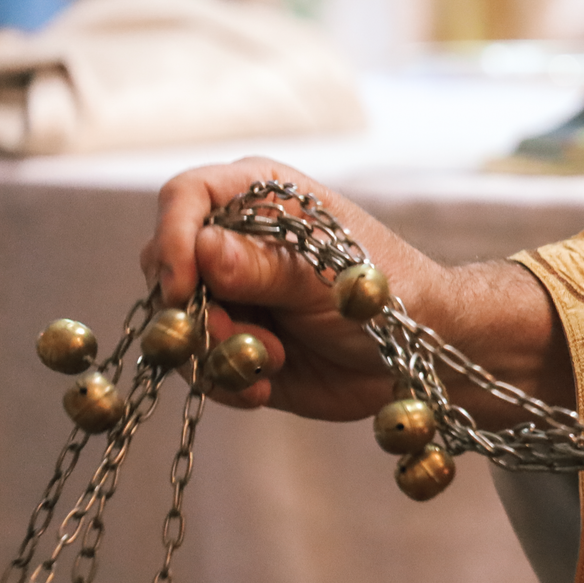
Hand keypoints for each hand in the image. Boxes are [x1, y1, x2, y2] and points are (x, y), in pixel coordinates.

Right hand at [140, 157, 571, 421]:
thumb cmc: (389, 295)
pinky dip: (226, 380)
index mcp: (259, 197)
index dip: (172, 238)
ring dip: (214, 351)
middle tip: (234, 336)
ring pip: (174, 322)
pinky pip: (198, 365)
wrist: (419, 356)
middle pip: (164, 265)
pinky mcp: (232, 344)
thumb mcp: (328, 278)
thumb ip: (265, 266)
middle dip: (193, 309)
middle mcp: (232, 242)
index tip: (183, 287)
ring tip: (272, 361)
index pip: (184, 197)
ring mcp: (228, 295)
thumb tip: (201, 248)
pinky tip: (266, 385)